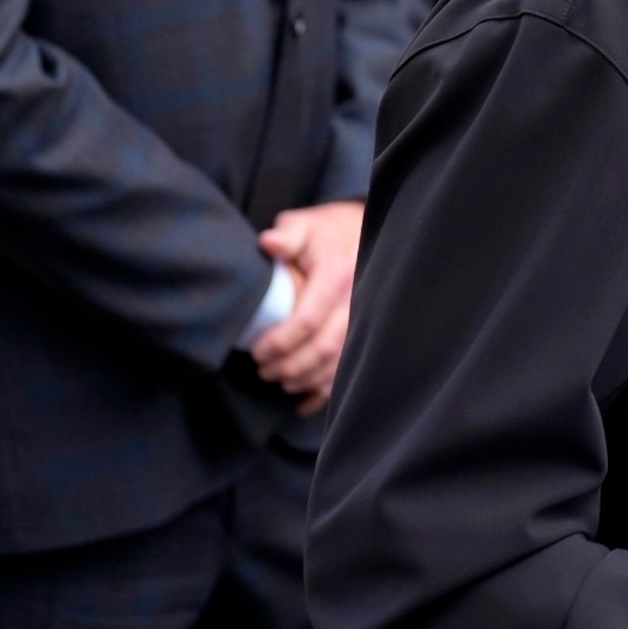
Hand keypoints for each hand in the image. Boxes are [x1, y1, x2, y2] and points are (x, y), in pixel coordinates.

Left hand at [251, 199, 363, 411]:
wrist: (368, 232)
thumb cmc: (328, 232)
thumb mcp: (305, 225)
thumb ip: (286, 236)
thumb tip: (269, 243)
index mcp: (337, 276)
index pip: (307, 320)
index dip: (280, 342)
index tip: (257, 351)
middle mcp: (357, 301)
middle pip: (322, 348)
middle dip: (289, 366)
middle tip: (263, 370)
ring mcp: (367, 320)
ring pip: (338, 364)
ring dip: (306, 380)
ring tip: (280, 380)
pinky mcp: (370, 334)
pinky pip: (352, 371)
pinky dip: (327, 393)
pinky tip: (304, 403)